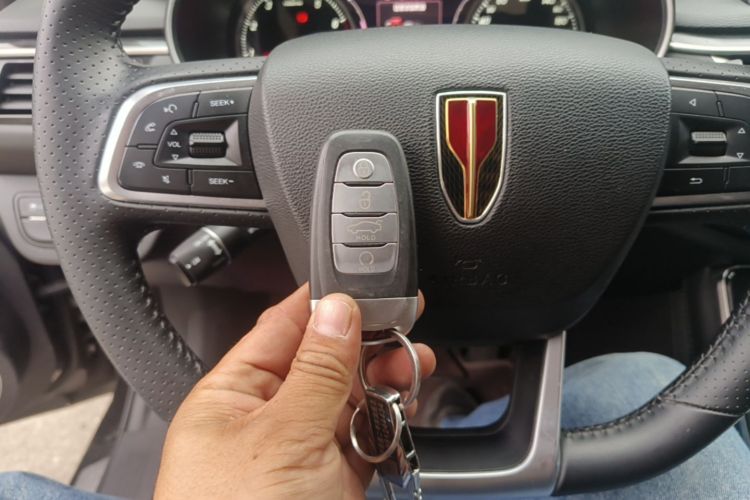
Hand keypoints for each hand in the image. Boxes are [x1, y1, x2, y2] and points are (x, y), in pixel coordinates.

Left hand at [154, 285, 434, 499]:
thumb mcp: (283, 436)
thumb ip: (318, 370)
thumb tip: (338, 310)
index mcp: (230, 399)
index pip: (280, 330)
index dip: (323, 304)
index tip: (365, 284)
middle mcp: (263, 422)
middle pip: (322, 363)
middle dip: (364, 345)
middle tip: (404, 329)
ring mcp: (298, 456)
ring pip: (349, 401)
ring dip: (383, 384)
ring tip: (414, 370)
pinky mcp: (329, 485)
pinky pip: (363, 440)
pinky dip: (387, 425)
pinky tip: (403, 412)